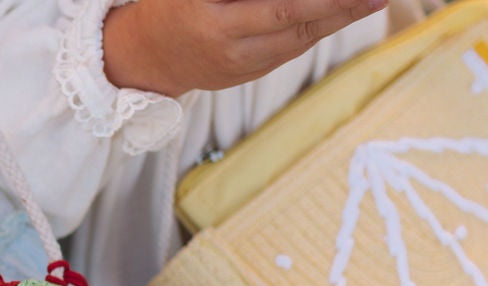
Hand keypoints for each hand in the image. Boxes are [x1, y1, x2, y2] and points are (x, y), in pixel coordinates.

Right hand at [103, 0, 386, 96]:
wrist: (143, 59)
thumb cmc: (168, 8)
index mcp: (212, 20)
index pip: (279, 6)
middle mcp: (228, 47)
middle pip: (298, 24)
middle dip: (344, 6)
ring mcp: (238, 67)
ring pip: (300, 41)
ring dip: (341, 18)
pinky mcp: (244, 76)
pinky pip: (289, 50)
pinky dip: (318, 30)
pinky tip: (343, 13)